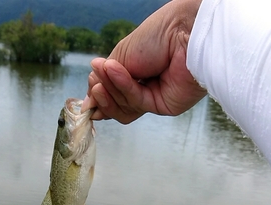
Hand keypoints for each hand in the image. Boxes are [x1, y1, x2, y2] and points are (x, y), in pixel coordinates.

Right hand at [81, 0, 205, 123]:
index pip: (113, 94)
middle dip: (103, 96)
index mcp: (136, 75)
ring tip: (104, 73)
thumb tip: (87, 101)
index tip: (87, 96)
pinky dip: (124, 87)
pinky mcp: (164, 106)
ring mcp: (155, 99)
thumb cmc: (157, 35)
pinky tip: (114, 71)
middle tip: (95, 84)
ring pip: (125, 109)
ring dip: (111, 91)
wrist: (183, 30)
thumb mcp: (120, 56)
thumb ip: (104, 80)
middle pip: (117, 105)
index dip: (99, 97)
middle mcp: (145, 89)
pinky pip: (138, 103)